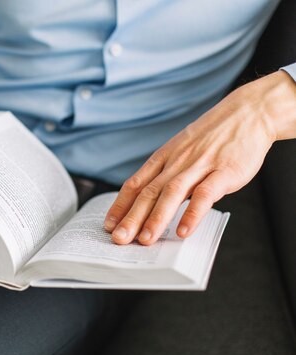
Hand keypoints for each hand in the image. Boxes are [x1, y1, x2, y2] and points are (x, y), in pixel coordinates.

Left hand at [104, 70, 295, 244]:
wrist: (248, 113)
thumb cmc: (212, 137)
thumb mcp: (181, 150)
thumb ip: (166, 175)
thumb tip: (148, 203)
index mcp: (164, 158)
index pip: (135, 184)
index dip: (120, 206)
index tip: (108, 225)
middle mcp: (176, 162)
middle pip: (148, 192)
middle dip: (131, 218)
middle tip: (119, 238)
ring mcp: (200, 166)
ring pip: (172, 194)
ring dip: (156, 218)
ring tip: (145, 239)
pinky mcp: (224, 172)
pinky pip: (205, 195)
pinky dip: (193, 213)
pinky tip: (183, 230)